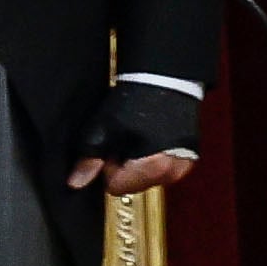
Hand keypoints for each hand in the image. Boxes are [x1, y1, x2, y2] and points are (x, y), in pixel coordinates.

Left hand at [65, 82, 201, 195]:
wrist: (166, 78)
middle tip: (126, 141)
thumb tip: (76, 182)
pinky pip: (166, 169)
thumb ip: (89, 159)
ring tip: (140, 137)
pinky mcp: (190, 156)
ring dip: (142, 164)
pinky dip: (157, 158)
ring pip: (150, 179)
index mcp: (153, 168)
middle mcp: (172, 171)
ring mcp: (184, 164)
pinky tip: (154, 137)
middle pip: (134, 185)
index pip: (117, 187)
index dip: (109, 167)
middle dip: (126, 168)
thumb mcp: (104, 129)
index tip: (113, 147)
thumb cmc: (138, 101)